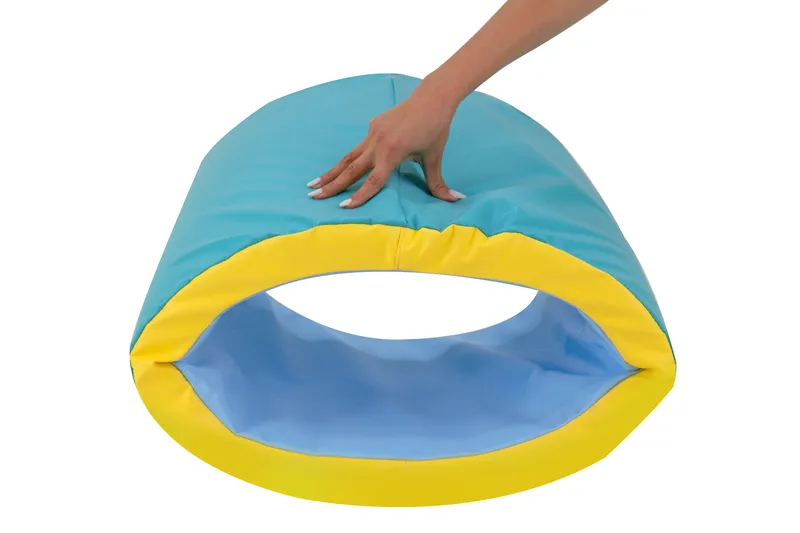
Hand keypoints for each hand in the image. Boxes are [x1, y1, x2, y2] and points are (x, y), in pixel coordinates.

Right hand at [307, 79, 465, 207]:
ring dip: (331, 172)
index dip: (360, 195)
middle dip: (331, 185)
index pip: (373, 180)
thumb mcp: (435, 158)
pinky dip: (347, 160)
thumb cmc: (435, 128)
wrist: (432, 97)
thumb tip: (456, 200)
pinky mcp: (374, 126)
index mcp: (393, 152)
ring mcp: (374, 133)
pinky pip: (359, 147)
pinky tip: (339, 170)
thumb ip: (439, 182)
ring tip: (313, 184)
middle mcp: (378, 143)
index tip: (343, 207)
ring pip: (348, 157)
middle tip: (313, 197)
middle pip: (351, 169)